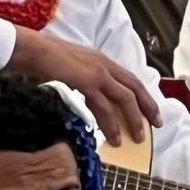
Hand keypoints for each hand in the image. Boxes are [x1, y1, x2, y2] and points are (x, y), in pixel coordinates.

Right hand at [9, 28, 160, 146]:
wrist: (32, 50)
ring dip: (133, 120)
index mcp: (102, 60)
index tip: (150, 108)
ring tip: (137, 138)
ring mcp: (98, 73)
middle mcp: (105, 64)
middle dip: (149, 106)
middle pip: (135, 87)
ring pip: (125, 99)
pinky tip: (112, 137)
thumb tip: (91, 93)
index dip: (143, 94)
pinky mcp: (88, 82)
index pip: (130, 78)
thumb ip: (85, 75)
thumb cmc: (45, 58)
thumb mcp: (73, 64)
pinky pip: (105, 107)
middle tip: (157, 124)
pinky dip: (111, 124)